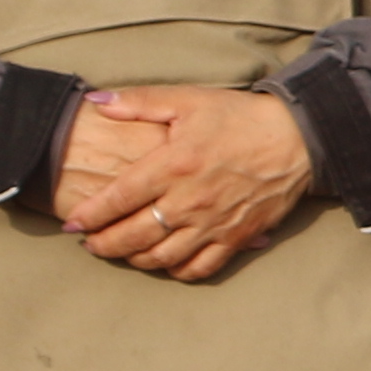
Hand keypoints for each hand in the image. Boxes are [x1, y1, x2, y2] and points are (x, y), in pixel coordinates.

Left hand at [56, 87, 313, 280]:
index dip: (90, 214)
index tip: (73, 223)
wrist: (298, 138)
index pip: (118, 198)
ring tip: (121, 252)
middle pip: (132, 235)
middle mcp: (189, 201)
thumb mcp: (189, 99)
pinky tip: (164, 263)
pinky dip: (175, 271)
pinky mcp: (235, 238)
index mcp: (173, 165)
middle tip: (90, 243)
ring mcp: (212, 224)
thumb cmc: (240, 116)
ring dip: (134, 259)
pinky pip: (198, 268)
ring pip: (161, 257)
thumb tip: (95, 103)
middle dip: (104, 244)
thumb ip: (140, 102)